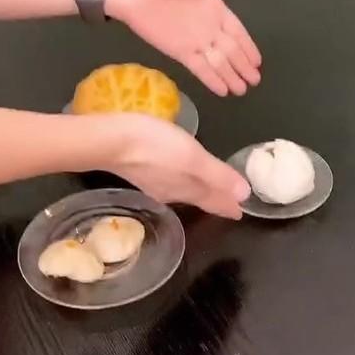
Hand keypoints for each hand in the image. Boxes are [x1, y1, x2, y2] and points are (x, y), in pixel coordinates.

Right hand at [93, 113, 250, 218]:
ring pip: (183, 191)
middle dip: (215, 200)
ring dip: (198, 191)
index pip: (213, 202)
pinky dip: (181, 180)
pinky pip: (169, 181)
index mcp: (186, 190)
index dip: (228, 206)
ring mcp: (153, 183)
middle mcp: (171, 192)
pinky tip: (176, 175)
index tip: (240, 214)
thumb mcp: (193, 158)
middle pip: (199, 198)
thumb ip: (218, 176)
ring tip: (208, 190)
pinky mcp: (140, 172)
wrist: (109, 141)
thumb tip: (245, 195)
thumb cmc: (154, 146)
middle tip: (229, 204)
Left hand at [104, 0, 261, 96]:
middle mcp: (207, 27)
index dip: (248, 46)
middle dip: (243, 66)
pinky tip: (223, 91)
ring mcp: (193, 41)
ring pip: (218, 63)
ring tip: (242, 91)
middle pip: (231, 51)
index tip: (258, 61)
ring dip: (231, 76)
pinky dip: (212, 80)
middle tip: (254, 80)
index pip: (237, 31)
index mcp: (214, 7)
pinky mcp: (179, 52)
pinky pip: (200, 69)